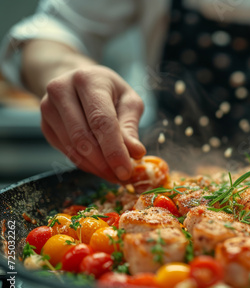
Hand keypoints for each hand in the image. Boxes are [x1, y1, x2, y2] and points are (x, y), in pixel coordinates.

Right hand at [40, 65, 145, 182]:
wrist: (80, 82)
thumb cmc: (110, 92)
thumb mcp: (128, 102)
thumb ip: (130, 126)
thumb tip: (136, 153)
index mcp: (88, 80)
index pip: (101, 120)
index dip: (114, 149)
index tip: (126, 171)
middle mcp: (62, 90)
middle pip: (83, 137)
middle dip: (105, 163)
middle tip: (123, 178)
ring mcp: (48, 108)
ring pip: (73, 148)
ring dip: (96, 167)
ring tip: (115, 174)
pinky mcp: (45, 125)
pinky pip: (66, 152)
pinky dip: (86, 164)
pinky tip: (101, 167)